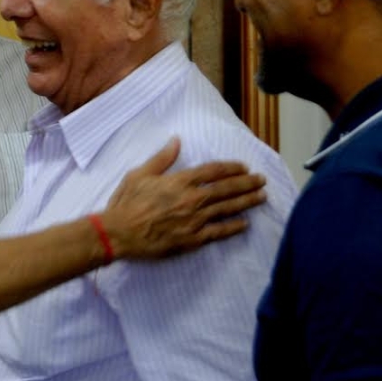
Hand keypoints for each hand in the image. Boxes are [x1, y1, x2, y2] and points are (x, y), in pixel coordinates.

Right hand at [101, 137, 265, 259]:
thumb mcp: (139, 174)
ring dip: (246, 202)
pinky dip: (233, 228)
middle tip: (261, 181)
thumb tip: (177, 141)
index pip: (213, 171)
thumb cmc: (126, 203)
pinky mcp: (192, 239)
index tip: (244, 167)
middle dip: (247, 184)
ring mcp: (194, 220)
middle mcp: (191, 199)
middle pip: (226, 189)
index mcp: (179, 181)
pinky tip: (245, 224)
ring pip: (227, 209)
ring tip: (261, 197)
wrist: (119, 233)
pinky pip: (219, 232)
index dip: (231, 168)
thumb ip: (162, 158)